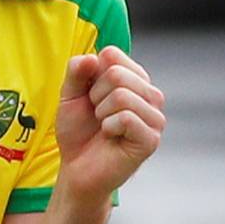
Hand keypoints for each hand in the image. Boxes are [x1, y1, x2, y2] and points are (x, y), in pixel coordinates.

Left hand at [55, 46, 164, 203]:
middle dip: (95, 96)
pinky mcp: (151, 139)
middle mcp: (150, 94)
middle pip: (117, 74)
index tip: (91, 96)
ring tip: (104, 126)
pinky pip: (126, 118)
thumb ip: (76, 72)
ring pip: (122, 95)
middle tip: (97, 115)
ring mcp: (155, 117)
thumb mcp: (70, 95)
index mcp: (135, 79)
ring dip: (101, 113)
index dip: (91, 76)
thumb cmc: (78, 132)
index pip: (112, 54)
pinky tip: (111, 137)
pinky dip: (109, 127)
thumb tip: (92, 57)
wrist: (77, 169)